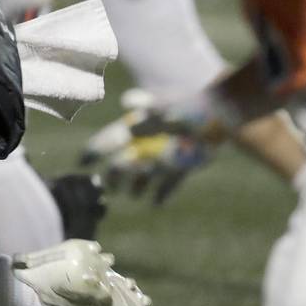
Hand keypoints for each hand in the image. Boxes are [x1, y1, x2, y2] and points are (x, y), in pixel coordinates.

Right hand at [81, 88, 223, 204]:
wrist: (222, 111)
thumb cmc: (190, 105)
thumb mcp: (168, 106)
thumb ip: (148, 108)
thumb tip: (125, 103)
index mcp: (139, 125)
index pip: (111, 139)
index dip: (95, 150)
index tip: (83, 162)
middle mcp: (149, 141)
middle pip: (126, 160)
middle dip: (115, 174)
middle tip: (110, 188)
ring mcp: (166, 153)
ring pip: (145, 172)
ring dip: (137, 184)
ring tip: (132, 195)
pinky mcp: (184, 165)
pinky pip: (170, 182)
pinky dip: (163, 191)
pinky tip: (155, 203)